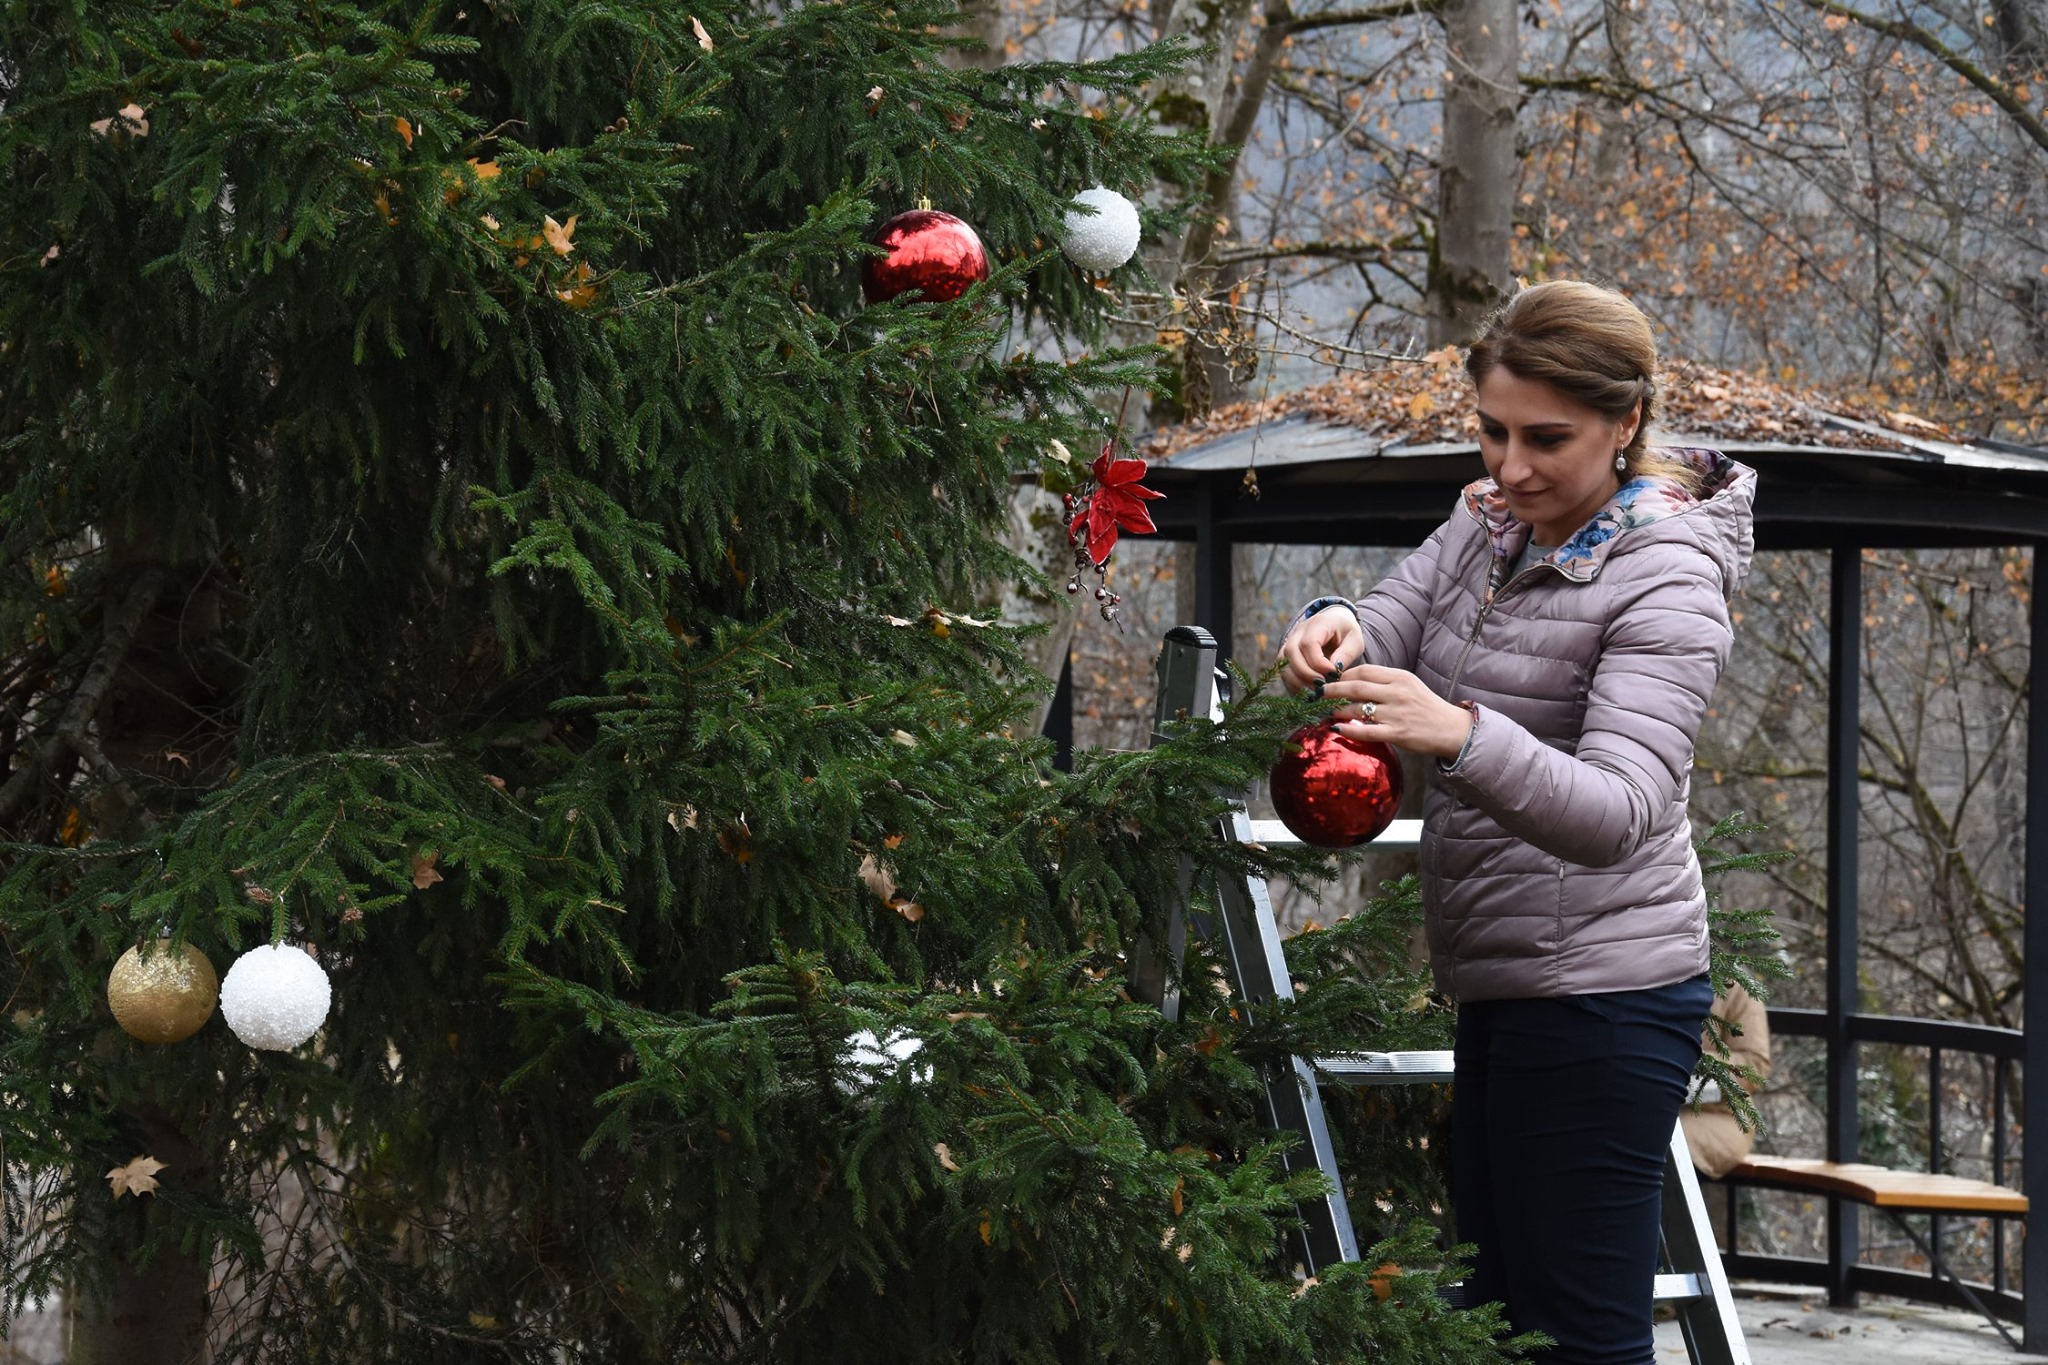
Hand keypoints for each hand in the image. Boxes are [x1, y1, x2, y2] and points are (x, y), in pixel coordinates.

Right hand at [1279, 605, 1364, 694]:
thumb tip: (1333, 670)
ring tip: (1315, 692)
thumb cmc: (1347, 633)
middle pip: (1291, 652)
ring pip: (1282, 662)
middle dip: (1305, 673)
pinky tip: (1308, 692)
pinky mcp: (1287, 654)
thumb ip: (1346, 654)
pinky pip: (1283, 670)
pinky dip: (1293, 683)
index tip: (1333, 674)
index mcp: (1319, 623)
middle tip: (1322, 686)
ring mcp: (1290, 641)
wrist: (1336, 624)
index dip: (1318, 662)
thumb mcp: (1355, 641)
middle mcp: (1299, 631)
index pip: (1309, 643)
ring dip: (1296, 680)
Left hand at [1322, 664, 1473, 759]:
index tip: (1330, 680)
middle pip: (1356, 687)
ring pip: (1357, 708)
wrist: (1451, 729)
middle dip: (1332, 690)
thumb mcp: (1408, 685)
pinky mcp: (1397, 734)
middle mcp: (1397, 693)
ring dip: (1337, 709)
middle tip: (1317, 693)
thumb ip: (1384, 681)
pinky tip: (1336, 728)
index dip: (1342, 675)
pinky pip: (1366, 731)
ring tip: (1325, 711)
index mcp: (1400, 677)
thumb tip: (1353, 680)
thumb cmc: (1425, 706)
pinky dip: (1348, 729)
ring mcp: (1397, 714)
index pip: (1364, 671)